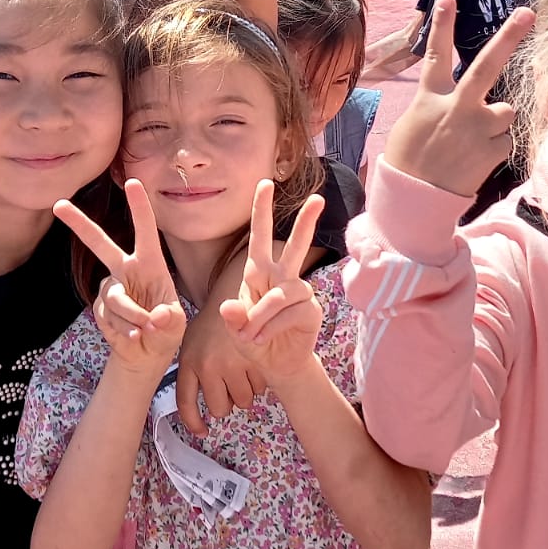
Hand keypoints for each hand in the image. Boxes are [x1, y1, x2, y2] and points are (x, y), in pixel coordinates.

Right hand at [55, 179, 185, 370]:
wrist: (146, 354)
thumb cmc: (166, 330)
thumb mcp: (176, 326)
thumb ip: (169, 320)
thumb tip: (156, 317)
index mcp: (150, 264)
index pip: (146, 231)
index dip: (139, 207)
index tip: (133, 182)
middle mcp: (126, 270)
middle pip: (100, 243)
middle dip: (79, 224)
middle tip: (58, 205)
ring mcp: (110, 287)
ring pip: (115, 297)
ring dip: (131, 317)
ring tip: (143, 331)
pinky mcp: (99, 306)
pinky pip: (108, 316)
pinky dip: (123, 330)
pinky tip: (132, 337)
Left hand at [220, 181, 326, 380]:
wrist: (276, 365)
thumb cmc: (254, 341)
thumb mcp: (235, 330)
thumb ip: (232, 319)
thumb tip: (230, 307)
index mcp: (258, 273)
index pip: (259, 237)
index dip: (261, 211)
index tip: (265, 183)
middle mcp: (282, 277)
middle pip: (295, 246)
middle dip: (305, 222)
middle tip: (317, 198)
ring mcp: (299, 293)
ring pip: (280, 294)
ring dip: (261, 317)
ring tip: (251, 336)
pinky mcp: (310, 310)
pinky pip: (288, 313)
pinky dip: (271, 328)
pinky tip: (264, 339)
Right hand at [384, 0, 532, 196]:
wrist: (415, 199)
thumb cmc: (408, 161)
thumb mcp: (414, 122)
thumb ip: (440, 104)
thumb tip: (462, 98)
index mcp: (431, 98)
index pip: (436, 54)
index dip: (442, 25)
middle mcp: (457, 107)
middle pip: (487, 65)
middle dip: (509, 37)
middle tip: (527, 14)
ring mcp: (478, 127)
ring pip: (505, 111)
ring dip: (497, 121)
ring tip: (474, 141)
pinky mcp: (494, 149)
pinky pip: (505, 139)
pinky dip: (495, 147)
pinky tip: (476, 159)